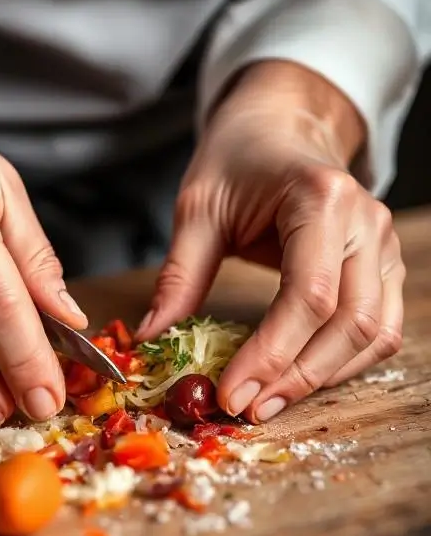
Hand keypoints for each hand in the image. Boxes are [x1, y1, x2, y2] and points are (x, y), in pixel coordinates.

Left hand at [137, 62, 404, 422]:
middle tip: (245, 406)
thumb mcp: (198, 208)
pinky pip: (377, 327)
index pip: (308, 295)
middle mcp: (366, 223)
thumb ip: (180, 274)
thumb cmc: (238, 158)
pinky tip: (299, 375)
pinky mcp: (381, 265)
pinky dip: (343, 361)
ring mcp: (382, 245)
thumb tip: (153, 337)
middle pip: (349, 323)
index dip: (271, 354)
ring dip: (322, 377)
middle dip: (296, 376)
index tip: (230, 392)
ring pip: (373, 333)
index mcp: (320, 199)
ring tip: (266, 400)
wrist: (280, 128)